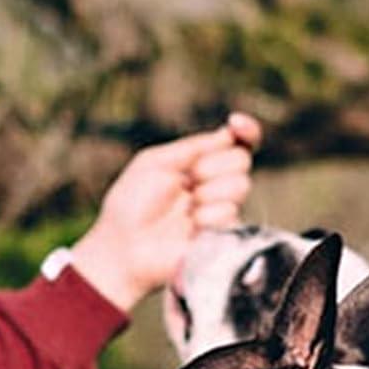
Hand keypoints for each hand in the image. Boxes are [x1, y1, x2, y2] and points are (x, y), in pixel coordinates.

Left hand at [70, 111, 262, 312]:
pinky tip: (190, 226)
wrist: (123, 246)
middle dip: (213, 166)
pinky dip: (207, 216)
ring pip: (241, 185)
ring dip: (209, 192)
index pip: (238, 143)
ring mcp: (219, 211)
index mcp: (199, 164)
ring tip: (186, 208)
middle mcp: (214, 186)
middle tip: (187, 182)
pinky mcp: (222, 237)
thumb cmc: (130, 205)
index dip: (246, 130)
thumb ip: (192, 146)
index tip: (235, 123)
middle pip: (242, 160)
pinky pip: (231, 213)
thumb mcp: (153, 163)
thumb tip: (227, 134)